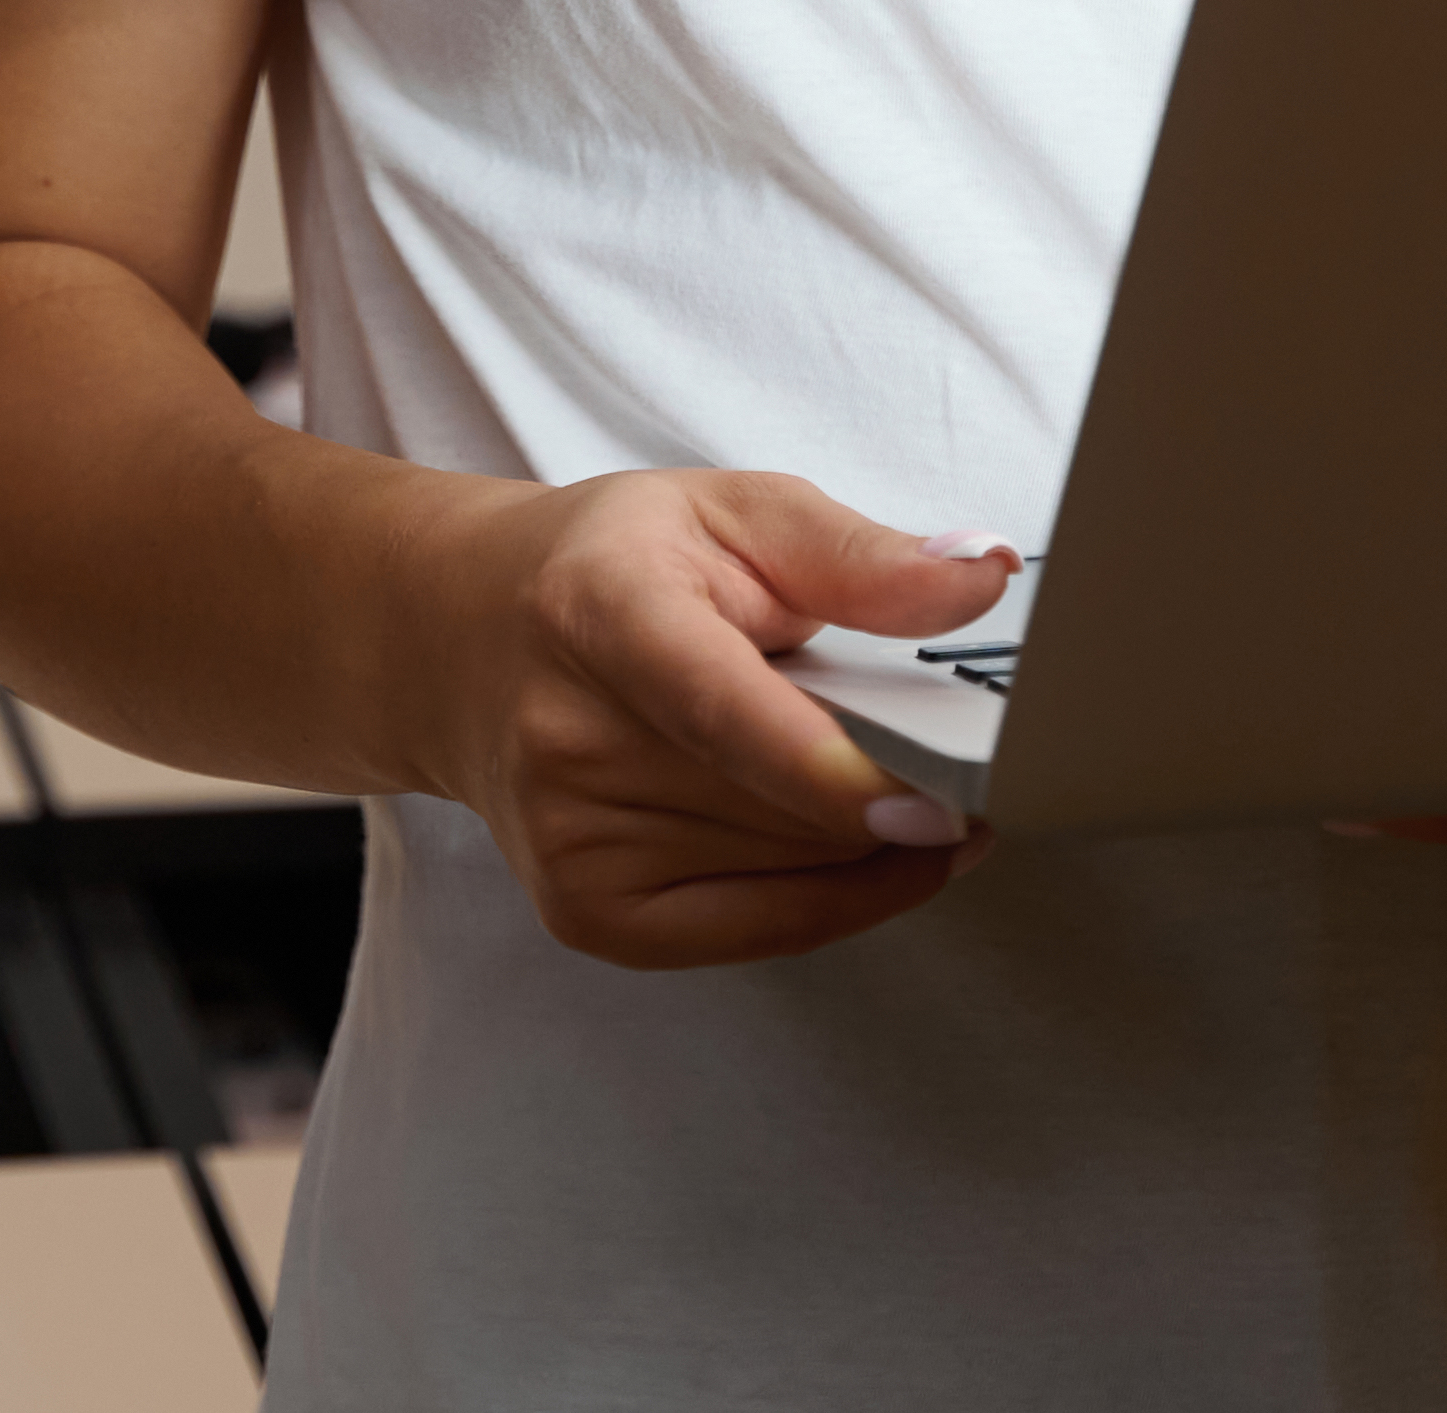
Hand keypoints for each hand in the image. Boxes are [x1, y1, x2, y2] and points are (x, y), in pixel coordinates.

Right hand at [388, 474, 1014, 972]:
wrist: (466, 638)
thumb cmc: (616, 568)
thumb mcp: (735, 513)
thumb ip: (859, 555)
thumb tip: (980, 579)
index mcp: (602, 612)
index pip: (721, 712)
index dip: (834, 772)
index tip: (939, 804)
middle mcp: (565, 738)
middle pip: (778, 809)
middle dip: (893, 790)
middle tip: (951, 748)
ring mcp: (567, 840)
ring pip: (788, 874)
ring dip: (865, 838)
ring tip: (874, 767)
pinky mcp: (583, 912)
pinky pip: (760, 932)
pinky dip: (837, 896)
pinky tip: (871, 848)